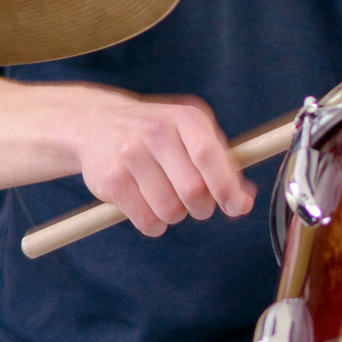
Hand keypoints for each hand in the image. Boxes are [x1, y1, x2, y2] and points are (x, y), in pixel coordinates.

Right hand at [68, 90, 254, 237]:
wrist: (97, 124)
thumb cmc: (158, 134)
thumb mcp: (191, 133)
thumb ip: (222, 163)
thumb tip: (244, 201)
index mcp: (184, 118)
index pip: (208, 155)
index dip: (226, 186)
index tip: (236, 207)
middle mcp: (155, 131)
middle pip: (192, 190)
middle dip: (203, 207)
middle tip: (197, 204)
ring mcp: (130, 154)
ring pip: (170, 210)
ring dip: (176, 215)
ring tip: (168, 199)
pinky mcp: (111, 179)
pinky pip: (146, 220)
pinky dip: (155, 224)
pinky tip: (149, 207)